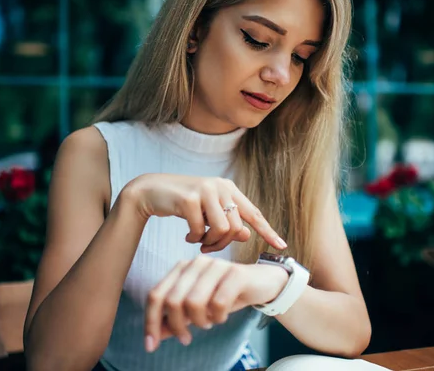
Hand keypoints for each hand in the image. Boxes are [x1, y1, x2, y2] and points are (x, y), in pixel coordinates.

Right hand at [124, 174, 286, 252]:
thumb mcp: (207, 213)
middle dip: (223, 244)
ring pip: (221, 230)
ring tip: (199, 242)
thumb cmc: (182, 204)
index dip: (267, 231)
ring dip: (210, 243)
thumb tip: (246, 235)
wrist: (151, 191)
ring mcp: (206, 190)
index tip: (281, 246)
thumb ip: (227, 223)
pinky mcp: (190, 198)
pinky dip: (194, 238)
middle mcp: (220, 186)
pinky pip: (200, 229)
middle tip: (208, 248)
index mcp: (229, 189)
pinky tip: (187, 236)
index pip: (254, 213)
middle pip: (236, 228)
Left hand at [143, 255, 287, 351]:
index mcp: (182, 268)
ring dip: (199, 321)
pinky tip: (222, 317)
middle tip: (186, 339)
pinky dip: (218, 317)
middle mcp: (196, 263)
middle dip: (177, 326)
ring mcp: (215, 266)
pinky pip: (218, 303)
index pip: (156, 295)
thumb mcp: (198, 309)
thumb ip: (176, 319)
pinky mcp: (235, 273)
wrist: (262, 283)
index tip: (151, 346)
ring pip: (193, 302)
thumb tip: (155, 336)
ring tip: (208, 323)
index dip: (150, 322)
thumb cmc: (226, 295)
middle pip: (172, 300)